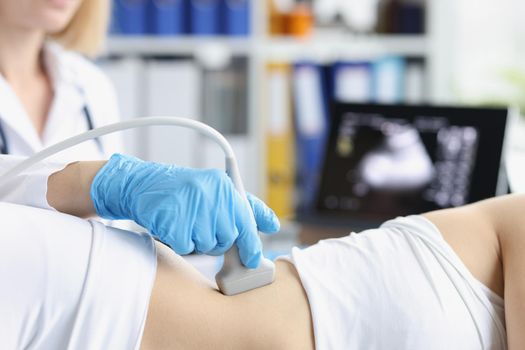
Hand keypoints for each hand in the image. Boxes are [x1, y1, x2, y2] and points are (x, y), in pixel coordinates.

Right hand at [90, 154, 279, 267]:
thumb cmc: (184, 192)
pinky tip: (173, 226)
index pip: (246, 220)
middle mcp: (213, 194)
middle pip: (227, 238)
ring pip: (208, 245)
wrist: (142, 185)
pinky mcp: (176, 221)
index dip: (251, 244)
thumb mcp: (217, 191)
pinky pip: (187, 247)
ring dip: (197, 241)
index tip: (253, 259)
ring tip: (185, 222)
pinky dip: (180, 243)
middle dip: (215, 239)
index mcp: (225, 186)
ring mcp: (194, 207)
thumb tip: (273, 224)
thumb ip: (245, 207)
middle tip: (200, 226)